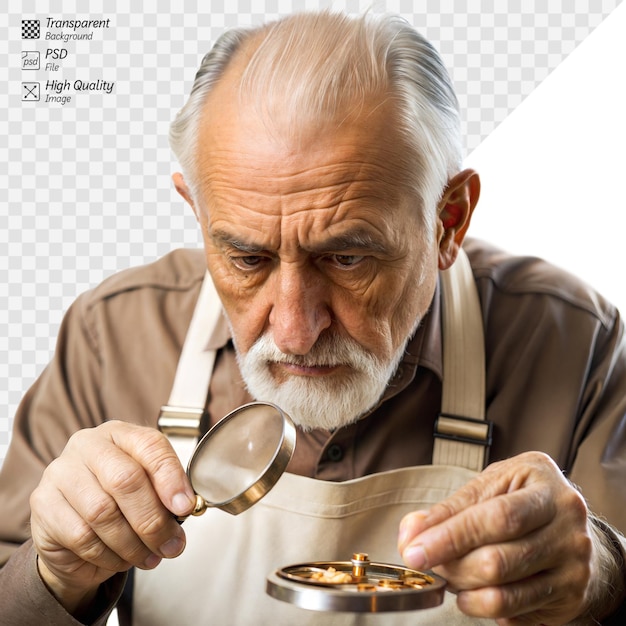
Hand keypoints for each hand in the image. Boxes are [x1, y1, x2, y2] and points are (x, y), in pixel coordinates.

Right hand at [30, 421, 195, 614]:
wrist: (74, 532)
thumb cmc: (119, 502)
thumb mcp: (149, 489)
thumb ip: (168, 493)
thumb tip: (185, 507)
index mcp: (120, 433)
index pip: (150, 445)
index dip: (171, 478)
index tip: (186, 507)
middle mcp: (87, 445)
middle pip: (126, 480)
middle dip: (153, 520)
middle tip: (171, 544)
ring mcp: (60, 472)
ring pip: (103, 513)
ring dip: (133, 544)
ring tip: (149, 556)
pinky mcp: (42, 504)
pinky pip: (81, 536)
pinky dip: (108, 555)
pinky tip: (120, 559)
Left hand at [398, 452, 600, 624]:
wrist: (569, 524)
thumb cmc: (521, 497)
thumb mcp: (490, 486)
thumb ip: (450, 509)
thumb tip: (410, 533)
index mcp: (545, 486)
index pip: (495, 518)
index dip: (450, 537)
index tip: (413, 551)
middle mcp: (568, 527)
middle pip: (498, 560)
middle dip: (451, 567)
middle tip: (429, 564)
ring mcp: (574, 566)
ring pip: (503, 594)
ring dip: (462, 590)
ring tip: (450, 577)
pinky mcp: (570, 598)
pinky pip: (514, 613)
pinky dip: (482, 607)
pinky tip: (474, 591)